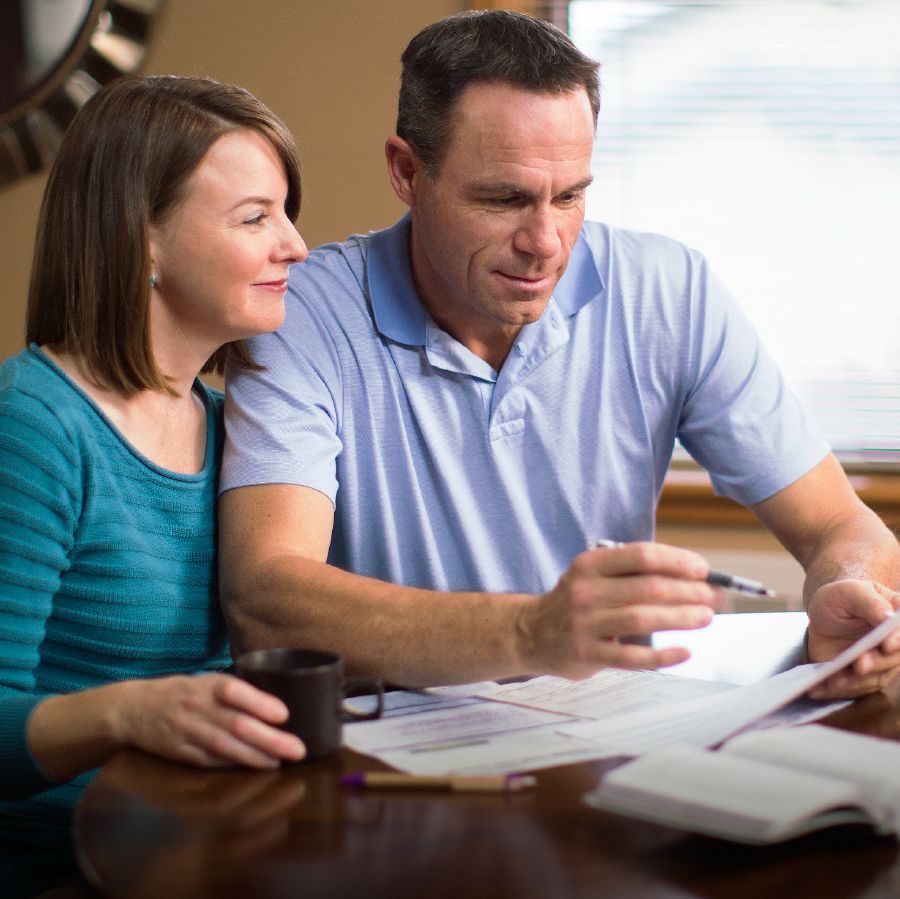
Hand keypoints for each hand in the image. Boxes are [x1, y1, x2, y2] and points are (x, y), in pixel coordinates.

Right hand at [112, 673, 305, 768]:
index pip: (234, 691)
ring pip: (225, 747)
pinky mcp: (180, 754)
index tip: (284, 714)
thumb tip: (275, 705)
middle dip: (270, 739)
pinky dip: (234, 766)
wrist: (132, 709)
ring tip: (280, 762)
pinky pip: (210, 762)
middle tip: (297, 749)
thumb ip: (235, 692)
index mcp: (206, 685)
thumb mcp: (205, 681)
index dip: (260, 703)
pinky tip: (254, 768)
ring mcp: (187, 732)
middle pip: (236, 725)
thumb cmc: (181, 693)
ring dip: (256, 757)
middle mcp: (197, 708)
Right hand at [517, 541, 723, 678]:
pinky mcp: (587, 654)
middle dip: (688, 591)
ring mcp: (585, 624)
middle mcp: (585, 591)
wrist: (531, 633)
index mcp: (589, 565)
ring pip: (642, 618)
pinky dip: (662, 655)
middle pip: (647, 587)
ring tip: (705, 617)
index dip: (676, 561)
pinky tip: (684, 652)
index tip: (702, 569)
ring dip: (681, 617)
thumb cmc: (576, 602)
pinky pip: (632, 656)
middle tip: (714, 596)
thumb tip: (691, 577)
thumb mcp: (593, 576)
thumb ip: (632, 573)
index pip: (641, 556)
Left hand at [806, 579, 899, 698]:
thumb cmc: (842, 597)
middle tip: (859, 665)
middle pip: (891, 660)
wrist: (825, 612)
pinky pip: (849, 688)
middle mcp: (893, 647)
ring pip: (872, 679)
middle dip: (875, 664)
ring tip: (834, 680)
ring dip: (854, 682)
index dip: (897, 641)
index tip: (887, 645)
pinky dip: (833, 690)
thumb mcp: (851, 592)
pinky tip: (817, 689)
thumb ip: (870, 603)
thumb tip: (888, 617)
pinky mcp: (858, 678)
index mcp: (898, 622)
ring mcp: (878, 665)